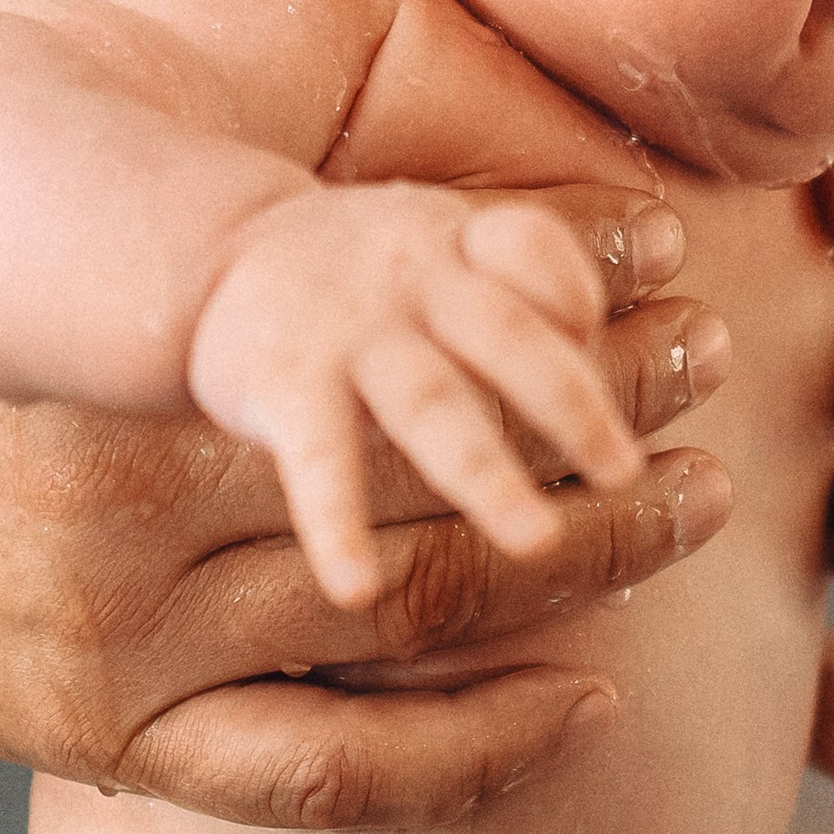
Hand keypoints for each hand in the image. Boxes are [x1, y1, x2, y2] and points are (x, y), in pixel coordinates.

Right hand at [0, 0, 739, 827]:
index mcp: (129, 325)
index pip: (410, 295)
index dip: (562, 273)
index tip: (670, 248)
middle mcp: (136, 493)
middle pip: (440, 460)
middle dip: (596, 412)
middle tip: (707, 371)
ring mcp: (125, 634)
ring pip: (409, 618)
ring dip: (575, 562)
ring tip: (689, 512)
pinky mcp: (108, 740)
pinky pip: (320, 774)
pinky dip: (463, 755)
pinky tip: (582, 712)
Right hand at [189, 183, 645, 609]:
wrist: (203, 256)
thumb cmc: (361, 278)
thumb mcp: (438, 252)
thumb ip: (518, 298)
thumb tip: (610, 377)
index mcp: (460, 245)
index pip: (532, 251)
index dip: (575, 297)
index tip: (613, 347)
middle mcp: (414, 282)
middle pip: (508, 336)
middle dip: (573, 403)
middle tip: (629, 473)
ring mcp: (348, 333)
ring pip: (431, 404)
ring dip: (486, 473)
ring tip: (540, 542)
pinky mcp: (281, 386)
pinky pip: (316, 460)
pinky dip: (335, 524)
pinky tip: (358, 588)